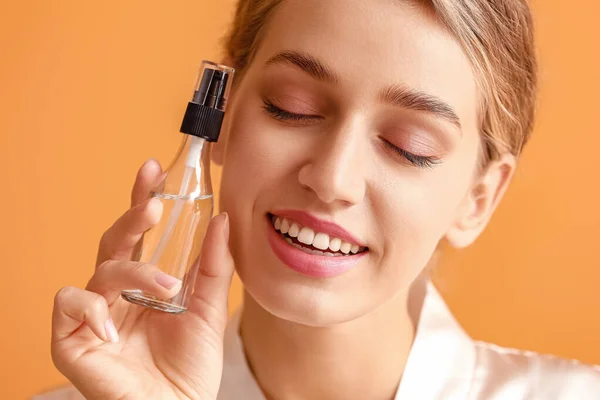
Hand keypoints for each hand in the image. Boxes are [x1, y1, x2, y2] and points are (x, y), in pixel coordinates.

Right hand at [51, 159, 233, 399]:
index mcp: (143, 282)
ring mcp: (93, 315)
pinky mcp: (72, 340)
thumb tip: (222, 218)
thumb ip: (213, 265)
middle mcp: (116, 293)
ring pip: (100, 270)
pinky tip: (118, 328)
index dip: (142, 198)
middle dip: (132, 217)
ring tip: (164, 290)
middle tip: (154, 204)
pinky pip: (69, 307)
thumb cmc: (190, 367)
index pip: (140, 233)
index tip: (153, 167)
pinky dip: (92, 309)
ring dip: (134, 273)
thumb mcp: (208, 308)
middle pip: (114, 241)